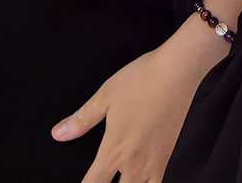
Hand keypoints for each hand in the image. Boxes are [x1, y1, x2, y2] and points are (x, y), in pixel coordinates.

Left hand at [54, 18, 227, 182]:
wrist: (182, 70)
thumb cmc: (145, 79)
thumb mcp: (106, 96)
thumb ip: (82, 120)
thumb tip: (59, 133)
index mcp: (114, 151)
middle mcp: (136, 164)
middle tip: (108, 177)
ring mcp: (158, 164)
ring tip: (127, 179)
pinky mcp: (175, 158)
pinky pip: (162, 182)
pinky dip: (153, 182)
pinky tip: (148, 177)